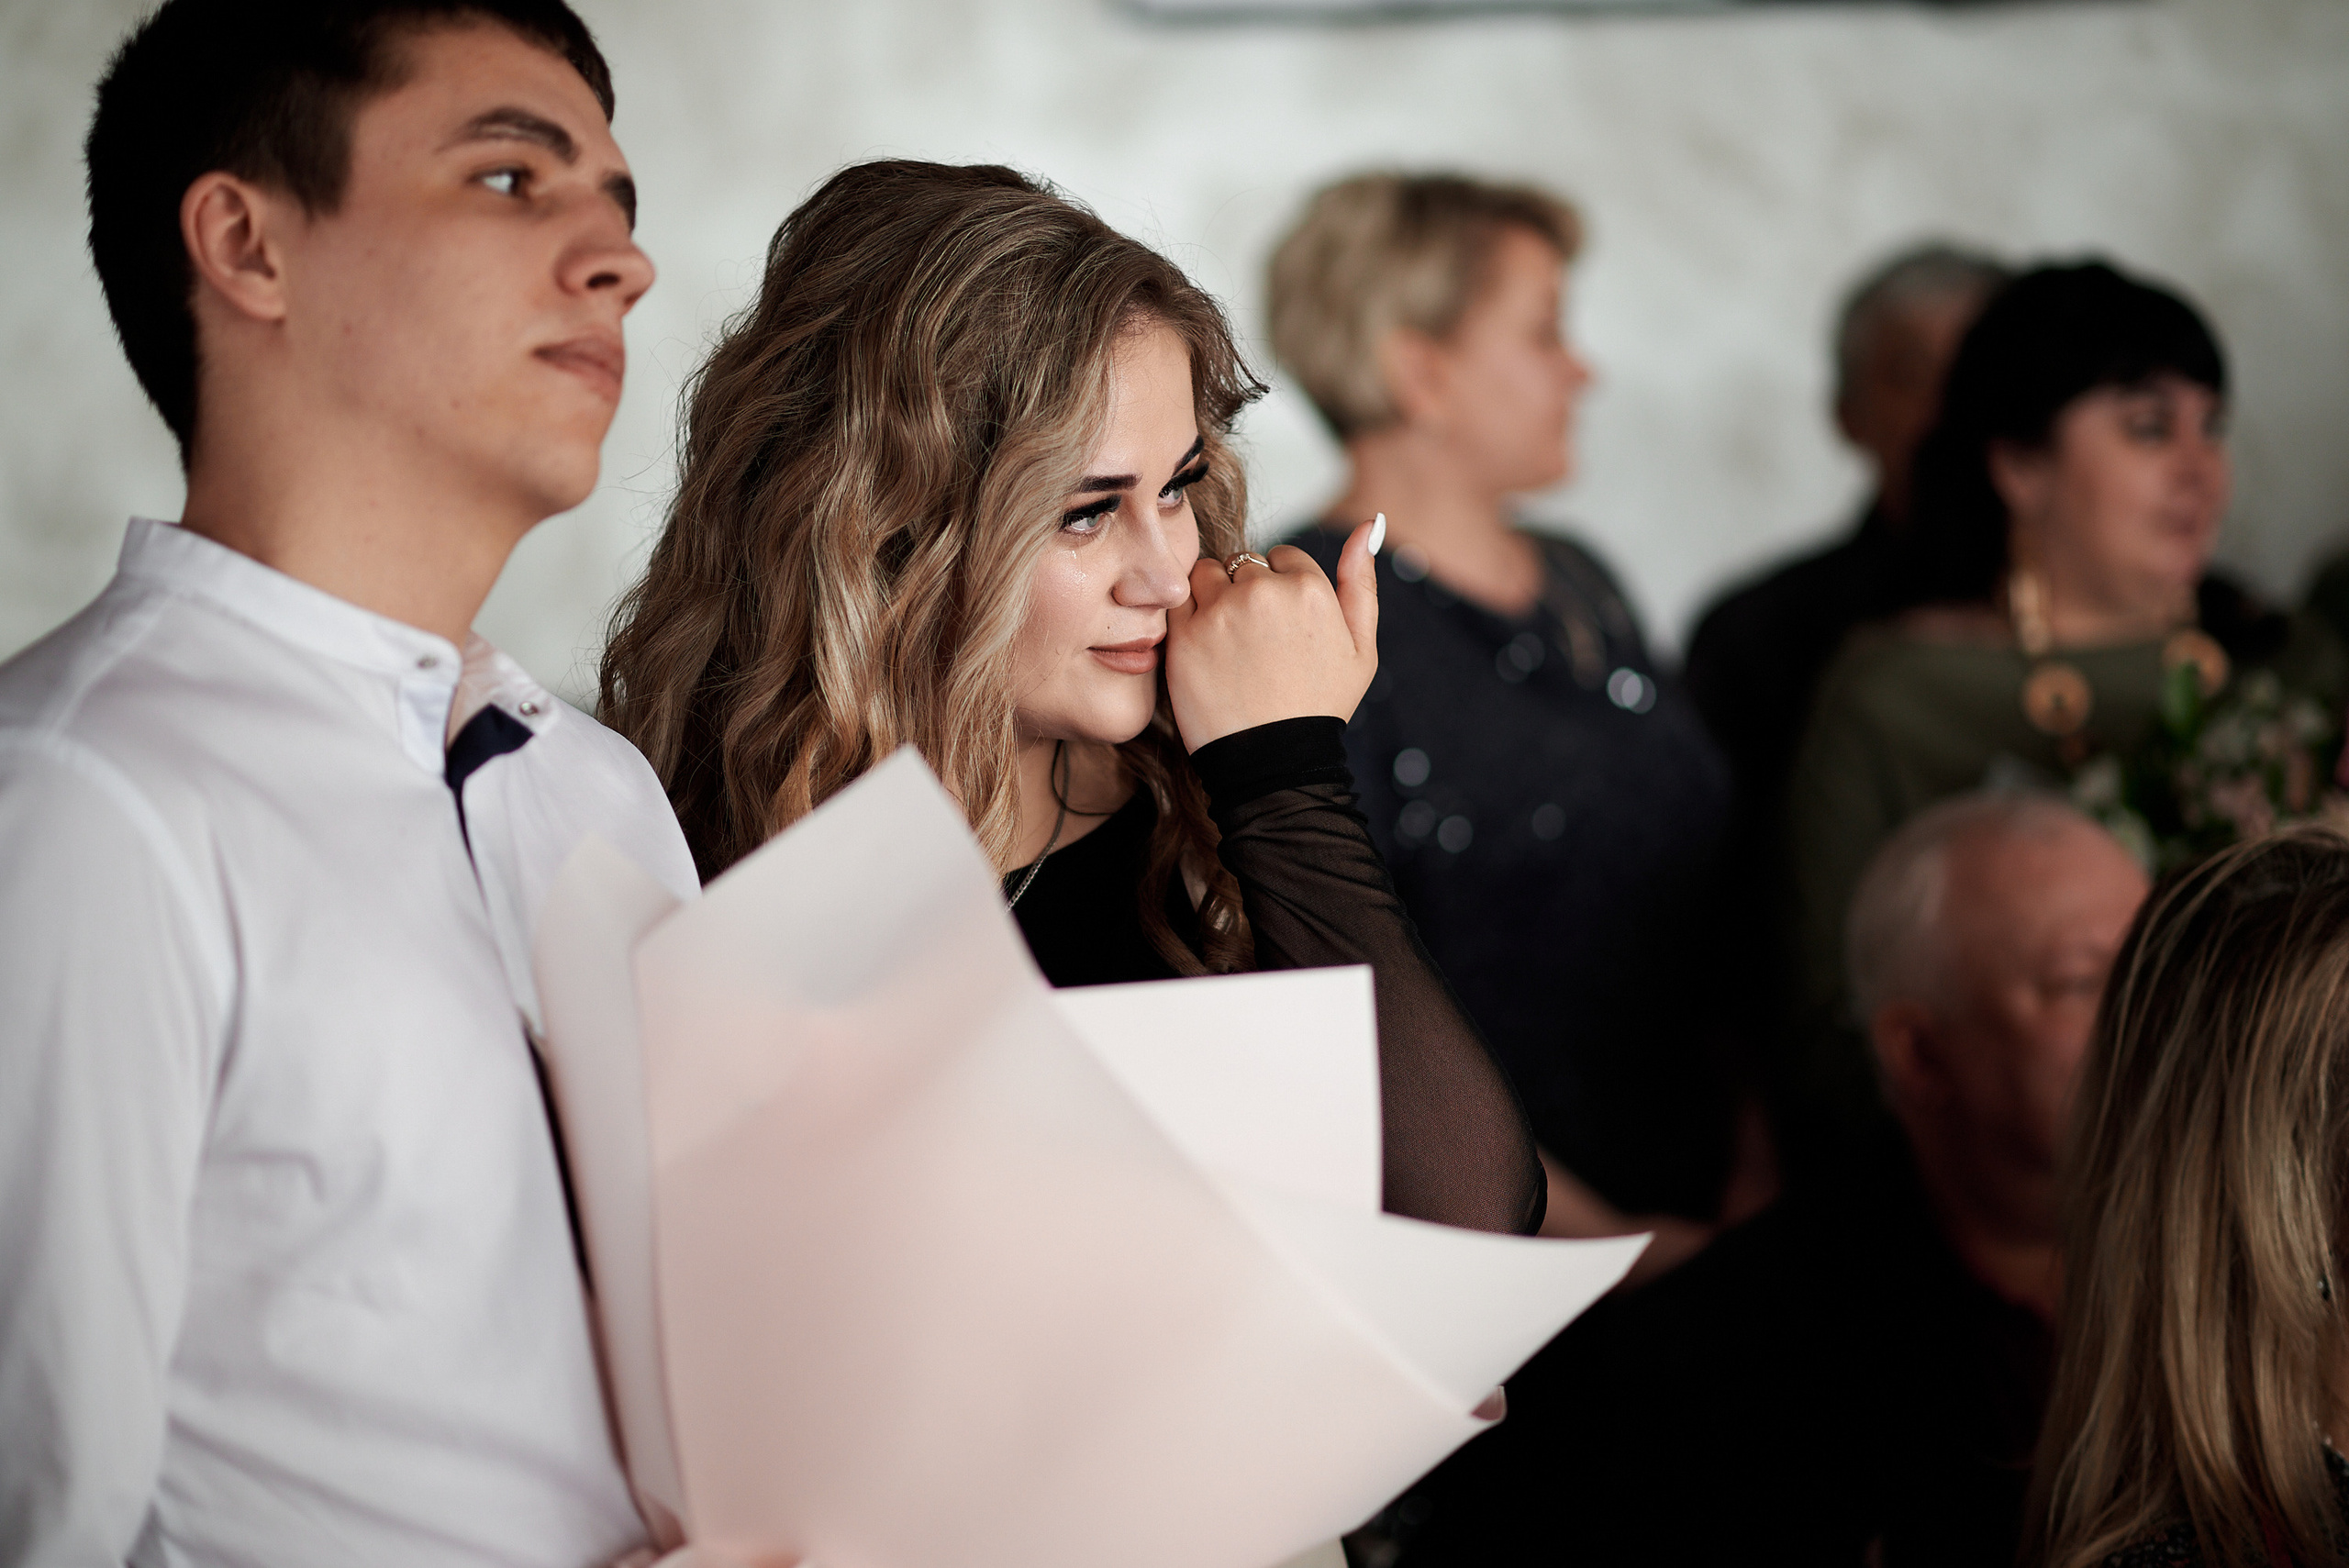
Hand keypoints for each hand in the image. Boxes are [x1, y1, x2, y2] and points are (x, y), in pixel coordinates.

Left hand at [1163, 517, 1379, 752]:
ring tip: (1227, 643)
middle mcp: (1263, 592)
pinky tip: (1205, 649)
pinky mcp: (1185, 635)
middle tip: (1253, 641)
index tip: (1280, 628)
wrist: (1273, 762)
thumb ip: (1361, 582)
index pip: (1283, 557)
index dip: (1281, 590)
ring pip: (1208, 575)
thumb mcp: (1361, 649)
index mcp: (1309, 589)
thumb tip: (1367, 524)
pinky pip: (1178, 601)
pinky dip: (1187, 618)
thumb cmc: (1320, 707)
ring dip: (1213, 597)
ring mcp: (1221, 612)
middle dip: (1247, 591)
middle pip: (1244, 564)